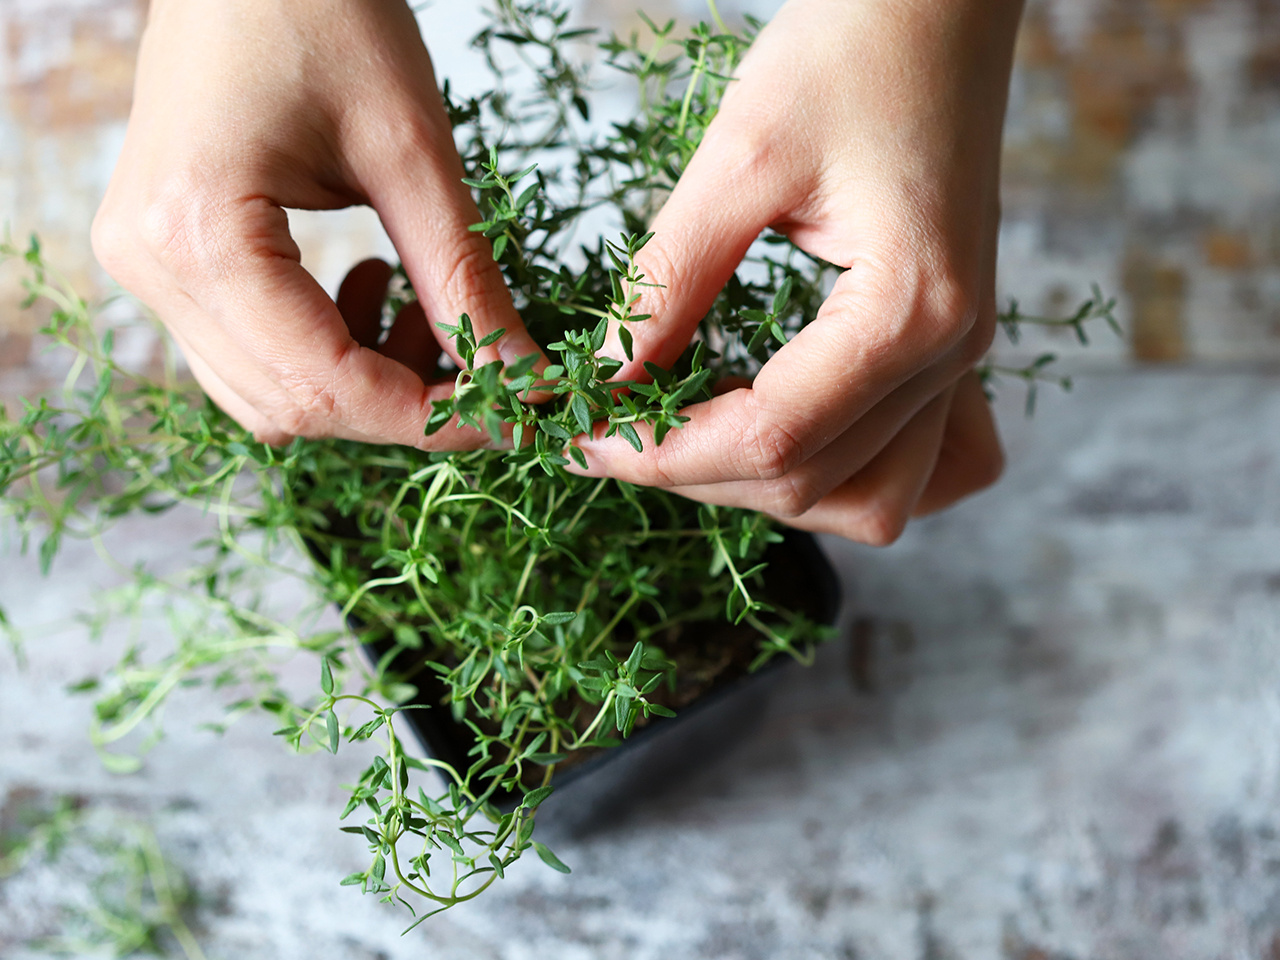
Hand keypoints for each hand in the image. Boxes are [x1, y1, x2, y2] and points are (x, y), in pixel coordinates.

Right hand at [93, 0, 544, 447]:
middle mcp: (151, 267)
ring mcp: (146, 266)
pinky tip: (375, 285)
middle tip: (487, 365)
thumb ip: (463, 278)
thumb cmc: (320, 9)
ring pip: (269, 393)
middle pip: (292, 405)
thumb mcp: (410, 148)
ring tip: (426, 307)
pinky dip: (329, 349)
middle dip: (405, 404)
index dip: (433, 419)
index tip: (517, 415)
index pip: (325, 386)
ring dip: (368, 379)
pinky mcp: (165, 257)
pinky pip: (251, 352)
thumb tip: (523, 379)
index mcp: (197, 234)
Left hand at [574, 0, 1019, 542]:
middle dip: (697, 475)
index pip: (773, 441)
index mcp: (910, 310)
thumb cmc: (855, 46)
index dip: (663, 456)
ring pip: (869, 499)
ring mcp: (959, 358)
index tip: (585, 440)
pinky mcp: (946, 346)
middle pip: (813, 486)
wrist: (944, 2)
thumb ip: (668, 282)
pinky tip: (778, 438)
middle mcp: (950, 354)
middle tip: (612, 436)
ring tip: (681, 439)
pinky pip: (913, 465)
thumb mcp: (739, 157)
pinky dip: (840, 475)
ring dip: (765, 489)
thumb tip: (607, 377)